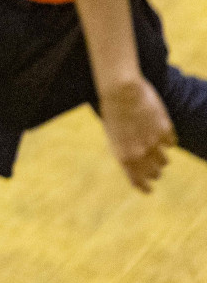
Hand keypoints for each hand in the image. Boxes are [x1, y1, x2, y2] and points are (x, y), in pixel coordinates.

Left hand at [97, 75, 176, 192]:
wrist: (121, 92)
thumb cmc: (112, 112)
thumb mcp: (113, 136)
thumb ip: (125, 151)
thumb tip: (135, 163)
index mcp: (123, 156)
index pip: (137, 180)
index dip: (144, 187)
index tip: (148, 190)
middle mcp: (140, 153)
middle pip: (155, 173)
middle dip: (154, 173)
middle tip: (154, 171)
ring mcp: (154, 143)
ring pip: (165, 161)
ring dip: (161, 159)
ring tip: (157, 153)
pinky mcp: (165, 131)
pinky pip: (171, 143)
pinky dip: (167, 140)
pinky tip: (160, 134)